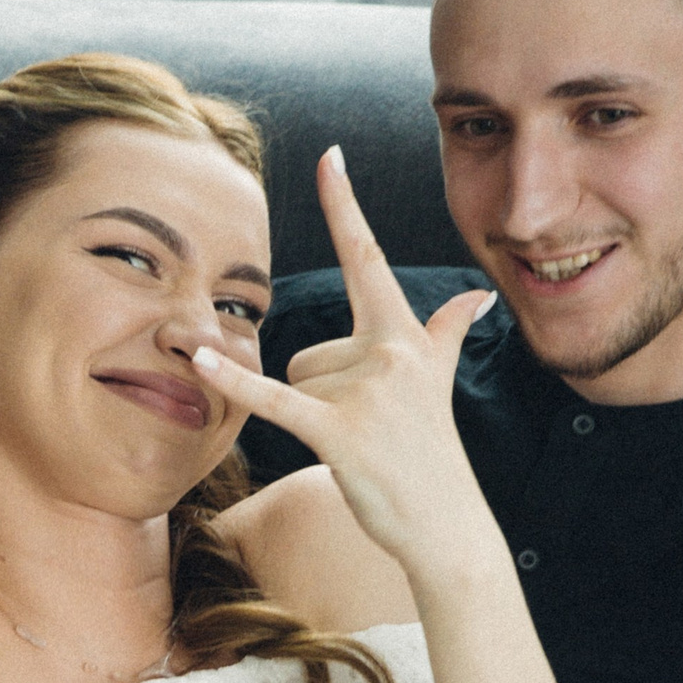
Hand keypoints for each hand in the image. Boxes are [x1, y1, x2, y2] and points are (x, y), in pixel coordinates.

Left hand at [190, 149, 495, 581]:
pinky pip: (275, 400)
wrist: (448, 527)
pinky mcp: (341, 430)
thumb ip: (449, 333)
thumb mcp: (441, 384)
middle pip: (309, 349)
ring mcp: (367, 391)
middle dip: (320, 392)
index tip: (329, 155)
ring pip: (295, 382)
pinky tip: (203, 362)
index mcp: (404, 337)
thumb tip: (479, 294)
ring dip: (313, 419)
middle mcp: (389, 353)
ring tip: (358, 448)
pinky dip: (237, 387)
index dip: (345, 206)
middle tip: (368, 434)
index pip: (368, 257)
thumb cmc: (432, 457)